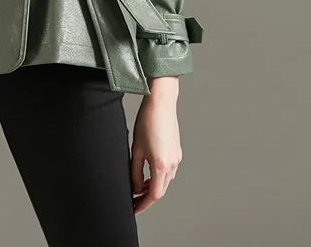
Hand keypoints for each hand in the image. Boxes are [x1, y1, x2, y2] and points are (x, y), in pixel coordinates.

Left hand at [130, 93, 181, 213]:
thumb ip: (135, 171)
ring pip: (165, 180)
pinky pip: (169, 170)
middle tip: (134, 200)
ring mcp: (176, 157)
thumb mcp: (136, 148)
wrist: (161, 102)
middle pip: (161, 189)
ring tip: (139, 187)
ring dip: (153, 186)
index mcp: (161, 165)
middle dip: (147, 197)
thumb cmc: (147, 121)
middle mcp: (173, 164)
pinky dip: (159, 176)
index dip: (143, 204)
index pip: (154, 194)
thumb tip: (136, 188)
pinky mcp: (176, 150)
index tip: (134, 209)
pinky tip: (149, 172)